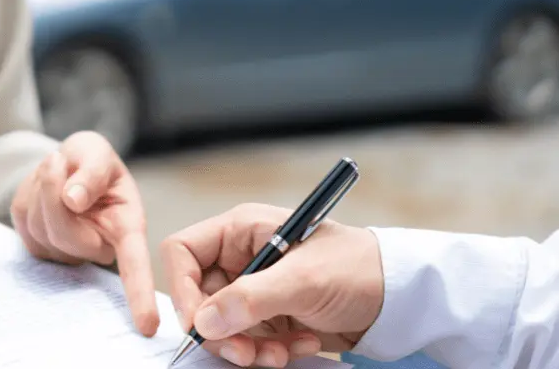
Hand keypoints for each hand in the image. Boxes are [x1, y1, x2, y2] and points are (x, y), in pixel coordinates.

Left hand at [10, 131, 158, 335]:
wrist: (64, 163)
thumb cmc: (89, 159)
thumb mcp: (96, 150)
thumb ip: (92, 171)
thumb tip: (74, 200)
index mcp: (126, 226)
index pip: (135, 264)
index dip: (140, 294)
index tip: (148, 326)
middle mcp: (99, 247)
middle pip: (67, 234)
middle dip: (53, 191)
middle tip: (58, 160)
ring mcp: (66, 252)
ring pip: (40, 226)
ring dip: (40, 187)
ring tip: (56, 171)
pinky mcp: (39, 246)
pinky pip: (23, 219)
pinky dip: (28, 193)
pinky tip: (43, 187)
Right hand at [160, 203, 383, 367]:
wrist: (402, 298)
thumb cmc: (359, 268)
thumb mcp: (304, 280)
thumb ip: (250, 298)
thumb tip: (202, 321)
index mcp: (241, 231)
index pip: (183, 252)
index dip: (182, 287)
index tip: (199, 323)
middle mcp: (242, 257)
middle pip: (198, 297)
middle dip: (220, 330)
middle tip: (245, 353)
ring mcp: (255, 289)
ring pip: (221, 325)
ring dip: (247, 347)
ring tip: (282, 354)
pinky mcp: (269, 316)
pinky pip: (247, 340)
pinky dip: (269, 351)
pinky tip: (300, 345)